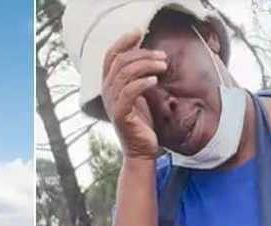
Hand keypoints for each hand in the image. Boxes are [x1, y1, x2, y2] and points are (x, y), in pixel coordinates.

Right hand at [101, 30, 165, 160]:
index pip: (111, 56)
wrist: (142, 150)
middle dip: (143, 54)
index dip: (123, 41)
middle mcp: (107, 92)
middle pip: (120, 62)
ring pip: (125, 74)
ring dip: (146, 66)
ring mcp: (112, 103)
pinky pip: (129, 93)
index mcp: (110, 85)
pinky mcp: (120, 115)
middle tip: (162, 56)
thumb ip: (139, 75)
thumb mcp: (140, 94)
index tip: (140, 31)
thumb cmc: (142, 121)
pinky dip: (142, 83)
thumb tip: (150, 54)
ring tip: (163, 66)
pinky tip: (155, 80)